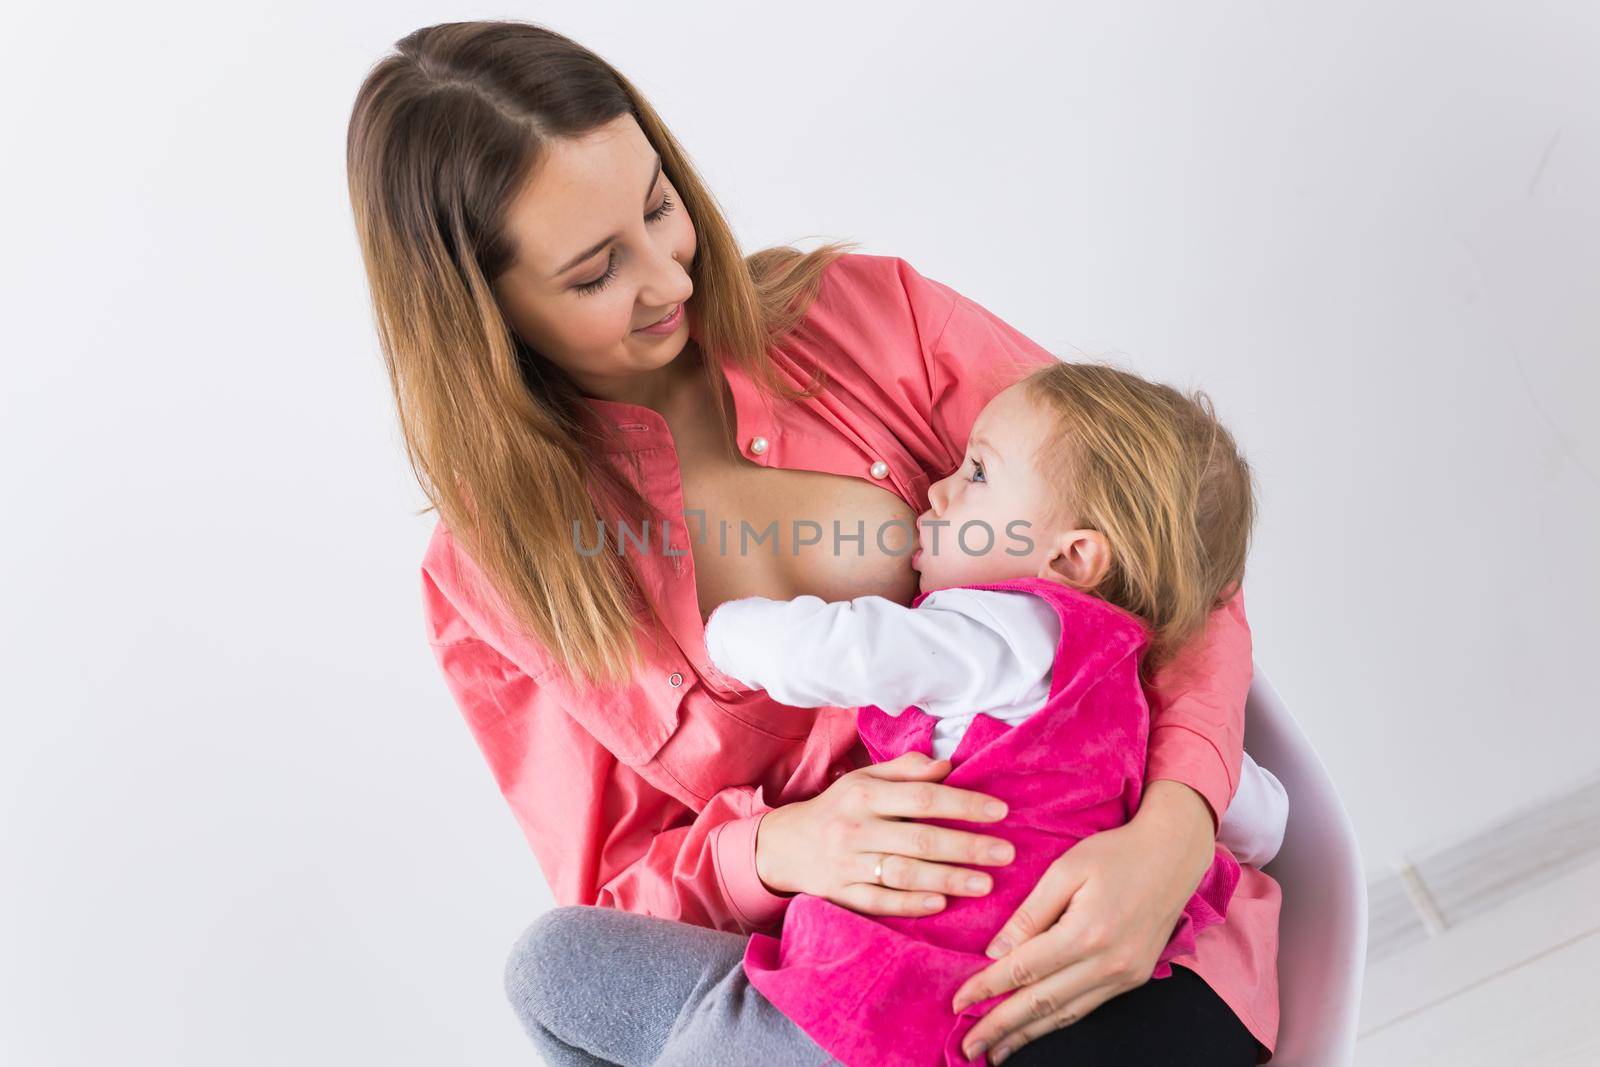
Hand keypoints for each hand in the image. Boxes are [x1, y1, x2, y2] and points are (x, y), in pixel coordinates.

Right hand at [754, 751, 1016, 916]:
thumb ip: (905, 772)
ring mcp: (847, 864)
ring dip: (947, 879)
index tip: (1000, 812)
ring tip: (985, 883)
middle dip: (967, 846)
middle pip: (919, 839)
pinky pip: (880, 902)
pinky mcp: (842, 894)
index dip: (963, 804)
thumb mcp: (865, 780)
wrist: (784, 846)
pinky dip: (910, 904)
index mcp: (865, 795)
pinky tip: (941, 904)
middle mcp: (856, 829)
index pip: (923, 798)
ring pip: (903, 873)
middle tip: (1006, 853)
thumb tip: (947, 766)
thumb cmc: (838, 808)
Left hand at [949, 780, 1215, 1063]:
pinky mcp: (1134, 978)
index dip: (987, 989)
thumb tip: (996, 953)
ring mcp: (1125, 975)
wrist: (1174, 854)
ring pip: (1065, 1015)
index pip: (1023, 970)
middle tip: (969, 1048)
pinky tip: (1036, 1029)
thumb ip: (1030, 914)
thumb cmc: (1116, 852)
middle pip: (1042, 1003)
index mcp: (1086, 933)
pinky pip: (1087, 1007)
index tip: (958, 1004)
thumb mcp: (1066, 869)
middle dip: (1001, 1028)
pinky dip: (1057, 1022)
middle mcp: (1107, 963)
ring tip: (997, 1053)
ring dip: (1028, 1035)